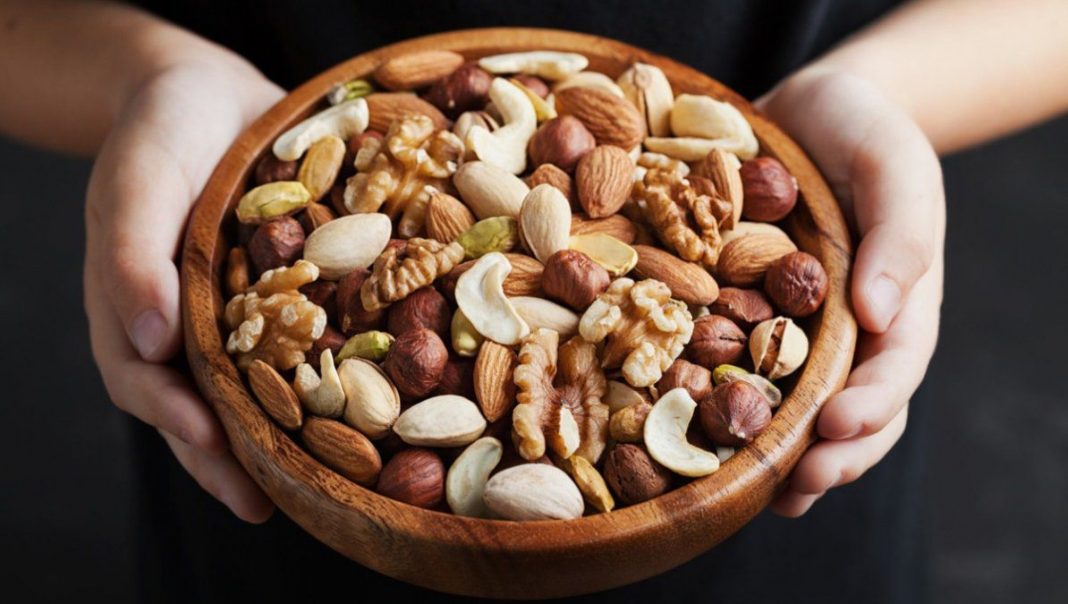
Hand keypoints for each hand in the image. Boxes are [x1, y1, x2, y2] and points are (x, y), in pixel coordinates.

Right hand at [84, 59, 283, 521]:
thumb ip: (133, 257)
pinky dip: (329, 369)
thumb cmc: (160, 133)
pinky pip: (307, 338)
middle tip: (267, 505)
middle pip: (204, 402)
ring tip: (322, 480)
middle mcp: (190, 322)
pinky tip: (371, 394)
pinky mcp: (291, 290)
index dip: (177, 420)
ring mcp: (242, 310)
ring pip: (258, 383)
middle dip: (232, 457)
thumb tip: (150, 346)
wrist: (208, 89)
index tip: (213, 446)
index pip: (147, 383)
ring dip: (282, 430)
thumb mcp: (138, 182)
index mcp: (140, 309)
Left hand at [756, 67, 944, 515]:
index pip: (895, 367)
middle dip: (832, 454)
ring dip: (789, 456)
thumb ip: (901, 235)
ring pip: (804, 408)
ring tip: (761, 493)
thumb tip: (882, 314)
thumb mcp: (895, 167)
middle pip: (855, 409)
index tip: (838, 428)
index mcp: (897, 302)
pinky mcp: (752, 319)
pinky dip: (737, 414)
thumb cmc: (865, 135)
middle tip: (798, 483)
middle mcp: (852, 329)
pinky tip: (710, 451)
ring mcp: (803, 331)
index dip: (871, 404)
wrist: (815, 112)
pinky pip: (748, 374)